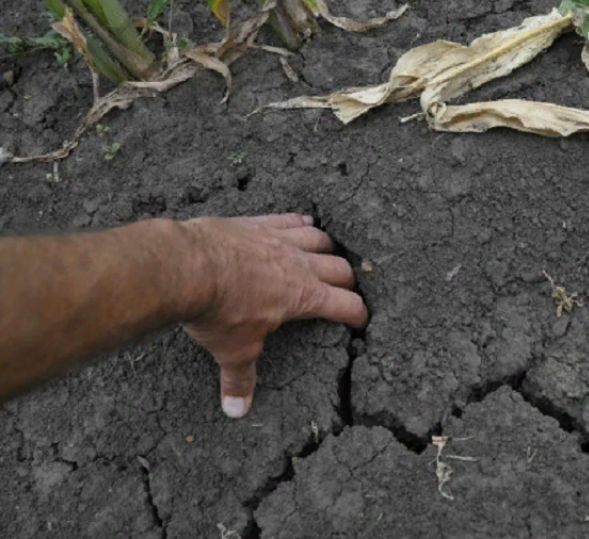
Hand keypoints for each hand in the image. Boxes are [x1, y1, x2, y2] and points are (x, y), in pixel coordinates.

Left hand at [181, 214, 366, 417]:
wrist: (188, 267)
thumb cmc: (217, 310)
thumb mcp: (233, 350)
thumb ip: (240, 379)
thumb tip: (237, 410)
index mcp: (304, 297)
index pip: (346, 305)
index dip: (358, 314)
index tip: (360, 320)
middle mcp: (300, 265)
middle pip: (340, 268)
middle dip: (347, 281)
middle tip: (345, 289)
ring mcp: (280, 240)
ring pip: (319, 238)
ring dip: (328, 247)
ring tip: (329, 253)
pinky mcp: (259, 223)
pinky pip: (289, 218)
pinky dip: (301, 221)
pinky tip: (303, 221)